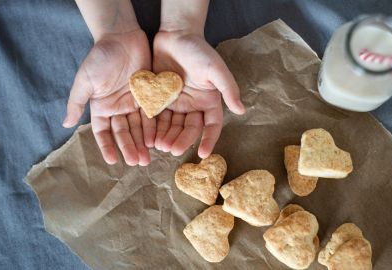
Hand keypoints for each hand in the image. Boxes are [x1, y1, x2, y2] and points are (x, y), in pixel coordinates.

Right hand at [63, 29, 154, 165]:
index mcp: (102, 107)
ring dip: (143, 143)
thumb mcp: (84, 81)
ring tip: (147, 158)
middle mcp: (118, 108)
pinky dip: (154, 128)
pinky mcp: (150, 96)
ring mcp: (135, 103)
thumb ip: (77, 103)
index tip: (112, 161)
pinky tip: (158, 140)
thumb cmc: (100, 57)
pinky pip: (152, 115)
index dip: (107, 146)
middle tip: (137, 163)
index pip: (104, 132)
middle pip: (124, 133)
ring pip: (139, 128)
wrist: (122, 37)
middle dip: (129, 148)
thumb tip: (66, 125)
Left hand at [152, 31, 244, 157]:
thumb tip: (242, 111)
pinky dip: (154, 127)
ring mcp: (176, 104)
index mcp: (209, 101)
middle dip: (182, 140)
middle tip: (173, 150)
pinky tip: (149, 136)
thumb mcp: (216, 69)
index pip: (211, 125)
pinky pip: (157, 116)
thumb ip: (228, 89)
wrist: (175, 35)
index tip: (204, 153)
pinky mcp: (159, 99)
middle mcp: (193, 106)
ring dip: (167, 137)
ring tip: (160, 146)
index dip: (209, 139)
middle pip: (189, 129)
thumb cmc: (199, 50)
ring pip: (172, 126)